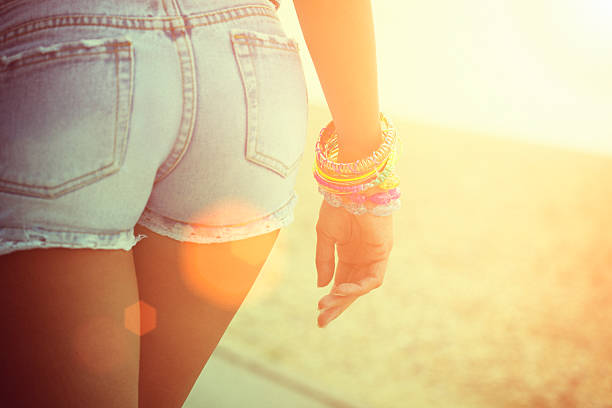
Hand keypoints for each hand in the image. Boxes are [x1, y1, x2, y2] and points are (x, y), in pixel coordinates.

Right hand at [315, 199, 393, 327]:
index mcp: (347, 254)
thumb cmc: (337, 206)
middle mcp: (361, 258)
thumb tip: (322, 286)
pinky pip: (373, 278)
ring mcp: (373, 256)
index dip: (331, 299)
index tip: (318, 313)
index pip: (340, 283)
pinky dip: (358, 287)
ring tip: (327, 305)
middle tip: (322, 321)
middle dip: (337, 306)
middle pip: (351, 289)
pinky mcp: (383, 252)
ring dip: (345, 298)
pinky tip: (341, 290)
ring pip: (361, 286)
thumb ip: (324, 261)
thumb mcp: (324, 237)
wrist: (351, 186)